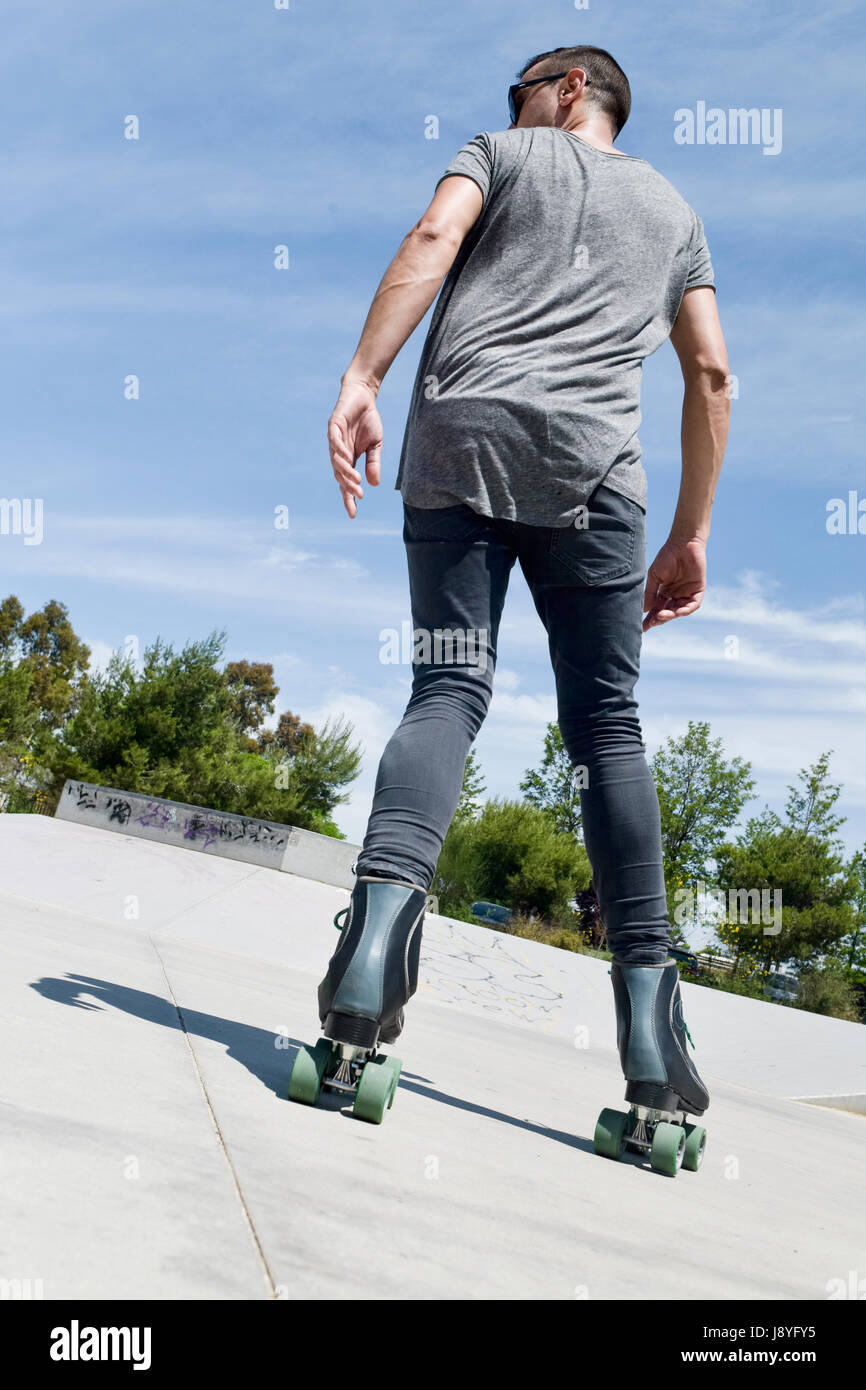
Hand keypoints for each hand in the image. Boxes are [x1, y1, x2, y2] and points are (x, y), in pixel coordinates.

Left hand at [327, 377, 382, 518]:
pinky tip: (347, 459)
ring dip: (345, 472)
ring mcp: (335, 440)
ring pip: (336, 461)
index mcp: (348, 459)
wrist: (364, 396)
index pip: (346, 483)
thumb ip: (373, 463)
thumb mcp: (375, 445)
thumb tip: (373, 484)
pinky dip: (339, 451)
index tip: (353, 514)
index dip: (348, 498)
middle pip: (340, 475)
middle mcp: (339, 452)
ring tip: (356, 481)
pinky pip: (334, 441)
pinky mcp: (333, 426)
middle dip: (348, 488)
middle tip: (358, 496)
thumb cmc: (368, 421)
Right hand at [642, 536, 706, 631]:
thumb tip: (644, 610)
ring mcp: (687, 593)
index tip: (643, 627)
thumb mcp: (654, 576)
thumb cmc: (667, 556)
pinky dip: (686, 610)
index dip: (650, 619)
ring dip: (671, 615)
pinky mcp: (698, 590)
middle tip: (652, 622)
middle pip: (668, 612)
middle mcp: (676, 595)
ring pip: (680, 610)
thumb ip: (650, 592)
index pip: (657, 609)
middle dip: (660, 619)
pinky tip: (678, 612)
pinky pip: (693, 604)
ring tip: (662, 616)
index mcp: (664, 592)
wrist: (683, 543)